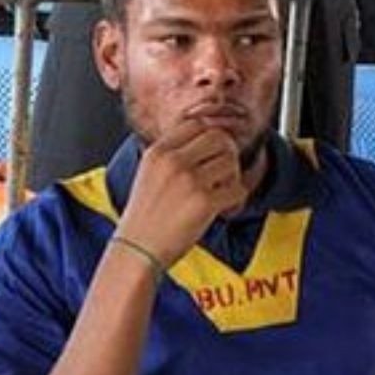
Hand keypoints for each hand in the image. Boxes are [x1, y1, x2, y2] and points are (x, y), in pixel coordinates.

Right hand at [117, 121, 246, 266]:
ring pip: (231, 162)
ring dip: (233, 178)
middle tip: (223, 173)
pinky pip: (238, 189)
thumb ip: (172, 155)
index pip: (196, 124)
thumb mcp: (148, 174)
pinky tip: (223, 210)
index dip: (211, 137)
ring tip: (221, 193)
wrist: (136, 250)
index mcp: (158, 152)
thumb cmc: (144, 219)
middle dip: (227, 154)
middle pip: (218, 138)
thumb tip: (206, 141)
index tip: (213, 153)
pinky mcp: (204, 202)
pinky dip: (236, 201)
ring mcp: (189, 181)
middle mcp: (173, 161)